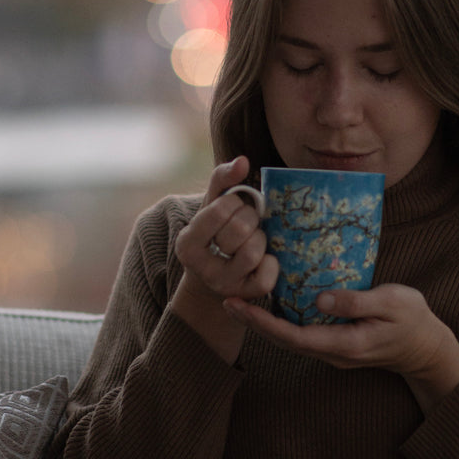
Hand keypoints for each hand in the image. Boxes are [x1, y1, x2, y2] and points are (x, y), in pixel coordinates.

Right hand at [172, 157, 278, 363]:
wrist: (214, 279)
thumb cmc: (216, 234)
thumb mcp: (212, 206)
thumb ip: (222, 180)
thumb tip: (243, 161)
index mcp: (187, 242)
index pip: (221, 209)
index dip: (236, 203)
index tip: (233, 209)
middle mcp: (200, 267)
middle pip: (240, 230)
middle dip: (250, 220)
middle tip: (247, 223)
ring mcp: (223, 285)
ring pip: (254, 252)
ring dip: (261, 239)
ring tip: (254, 239)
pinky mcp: (245, 297)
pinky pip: (267, 277)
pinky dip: (271, 264)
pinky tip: (265, 258)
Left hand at [224, 284, 458, 412]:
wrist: (427, 348)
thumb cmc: (413, 320)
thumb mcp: (392, 303)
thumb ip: (356, 301)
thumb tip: (320, 299)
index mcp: (344, 344)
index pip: (293, 336)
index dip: (262, 322)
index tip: (238, 305)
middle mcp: (332, 353)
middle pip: (283, 340)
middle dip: (253, 322)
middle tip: (226, 299)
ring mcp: (332, 352)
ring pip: (289, 340)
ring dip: (263, 322)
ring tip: (239, 300)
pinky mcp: (334, 344)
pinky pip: (300, 335)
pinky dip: (280, 321)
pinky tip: (269, 304)